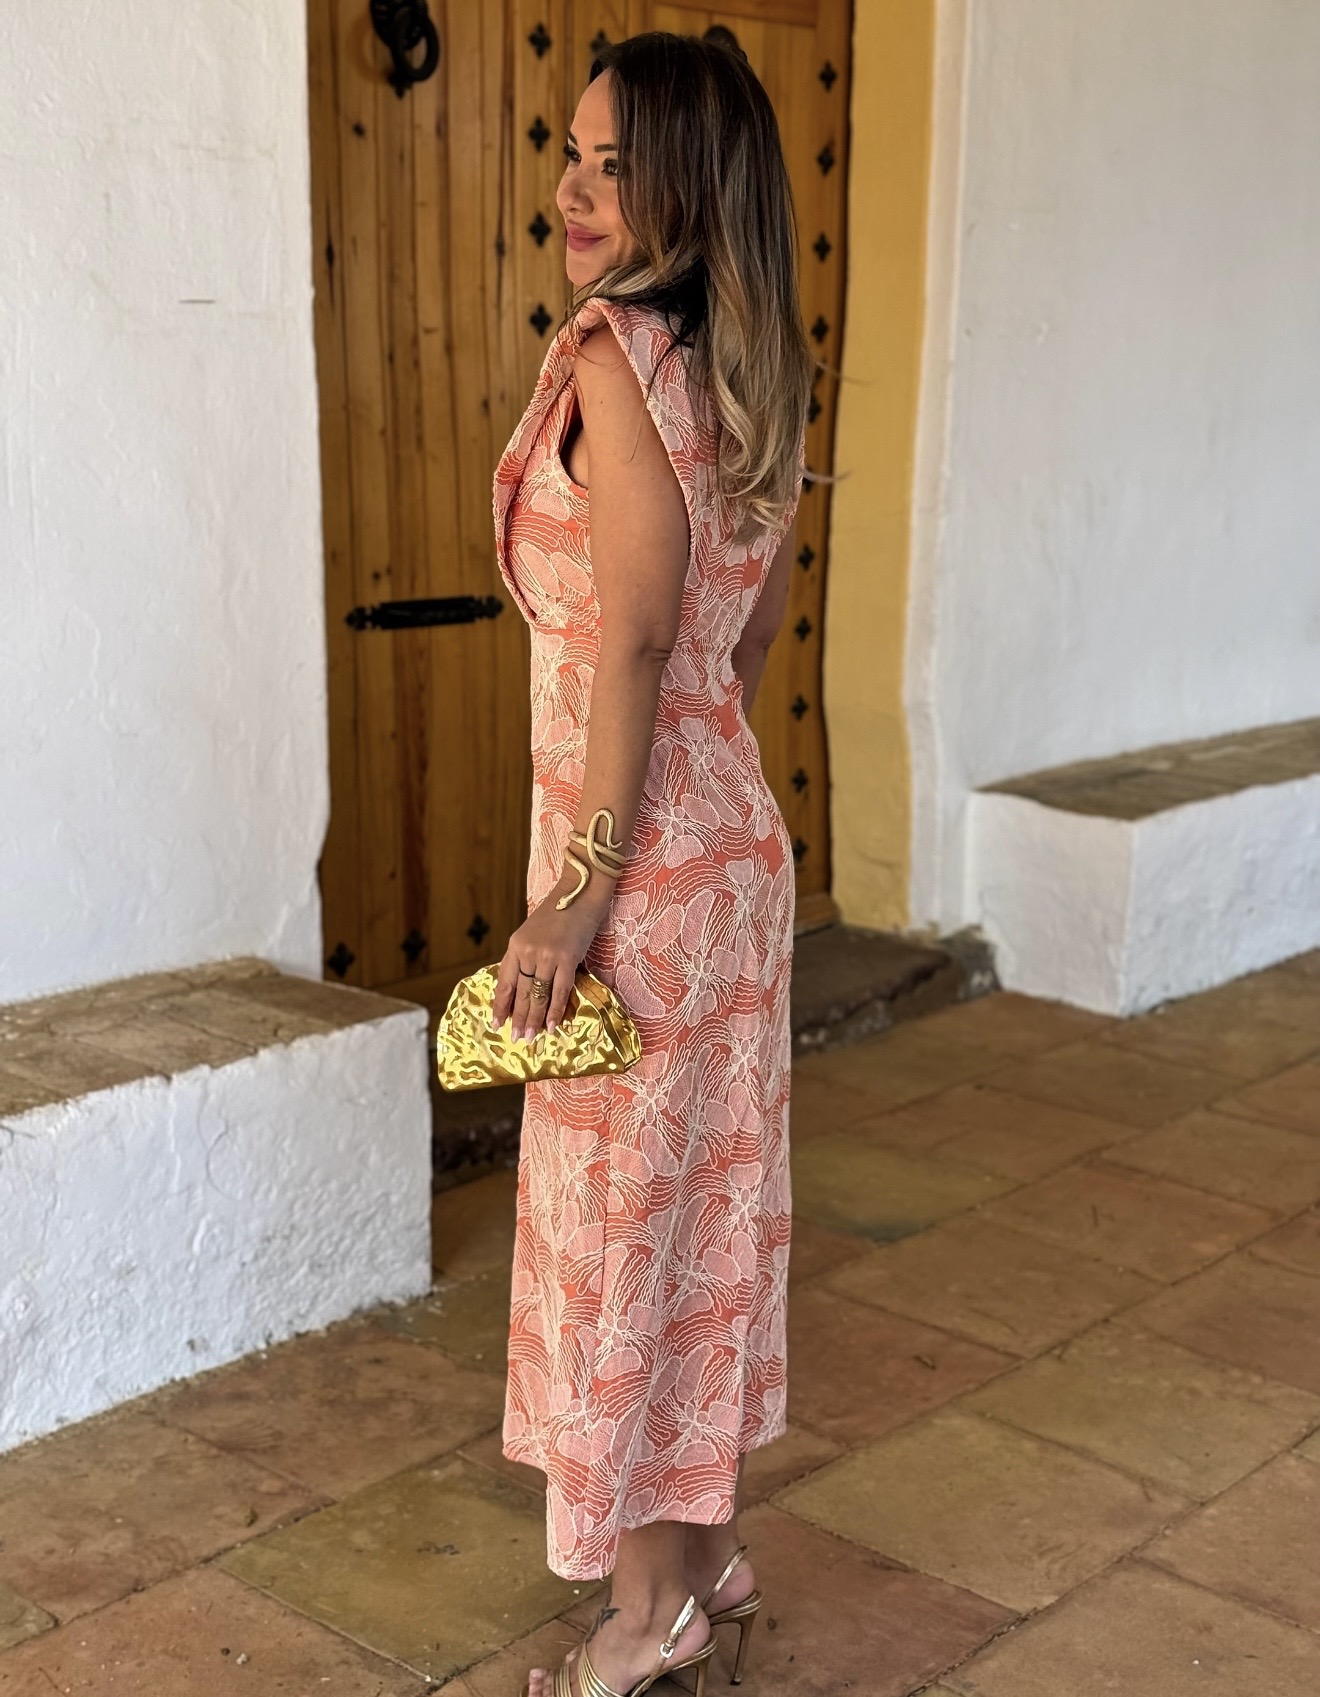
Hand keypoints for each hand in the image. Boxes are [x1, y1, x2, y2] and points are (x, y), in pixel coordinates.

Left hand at [492, 869, 612, 1041]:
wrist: (580, 891)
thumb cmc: (558, 912)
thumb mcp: (532, 932)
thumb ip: (526, 956)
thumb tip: (525, 986)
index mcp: (515, 945)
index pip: (504, 981)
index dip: (500, 1004)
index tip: (496, 1024)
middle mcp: (527, 951)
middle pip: (520, 992)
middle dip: (518, 1017)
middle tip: (517, 1038)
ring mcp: (547, 956)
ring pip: (538, 995)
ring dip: (534, 1019)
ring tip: (531, 1037)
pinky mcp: (567, 959)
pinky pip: (559, 991)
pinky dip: (555, 1010)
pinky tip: (551, 1025)